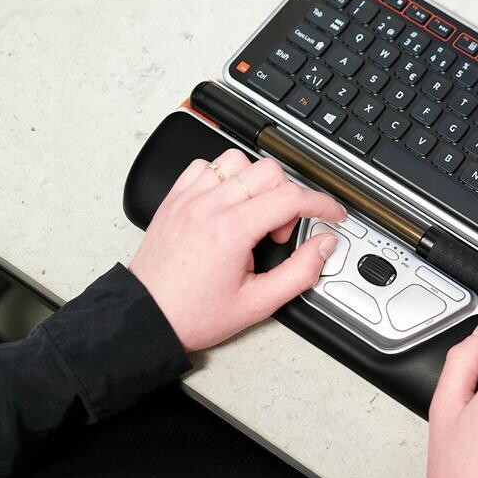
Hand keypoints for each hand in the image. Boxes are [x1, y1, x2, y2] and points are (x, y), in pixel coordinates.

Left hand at [129, 148, 345, 351]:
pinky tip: (228, 204)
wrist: (146, 317)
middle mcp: (208, 207)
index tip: (332, 213)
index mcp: (231, 231)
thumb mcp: (258, 304)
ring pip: (238, 161)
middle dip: (288, 198)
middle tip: (280, 231)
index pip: (291, 198)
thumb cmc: (193, 314)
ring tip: (254, 215)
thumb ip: (300, 272)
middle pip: (269, 172)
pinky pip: (205, 166)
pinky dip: (225, 178)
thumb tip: (323, 246)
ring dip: (256, 183)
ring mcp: (188, 198)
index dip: (322, 204)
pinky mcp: (174, 198)